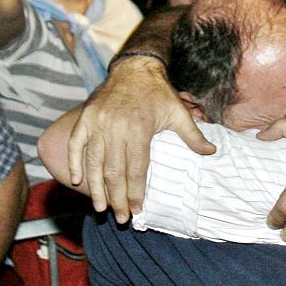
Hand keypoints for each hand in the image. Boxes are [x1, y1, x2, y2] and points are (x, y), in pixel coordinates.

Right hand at [67, 56, 213, 219]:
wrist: (134, 67)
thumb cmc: (157, 92)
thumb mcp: (178, 112)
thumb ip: (193, 135)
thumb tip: (211, 152)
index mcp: (139, 128)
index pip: (136, 169)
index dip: (136, 193)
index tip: (137, 210)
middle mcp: (115, 127)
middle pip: (114, 172)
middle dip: (117, 199)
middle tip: (121, 219)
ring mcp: (97, 123)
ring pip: (94, 163)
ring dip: (96, 188)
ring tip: (101, 208)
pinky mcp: (85, 118)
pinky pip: (75, 145)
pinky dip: (74, 163)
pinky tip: (76, 180)